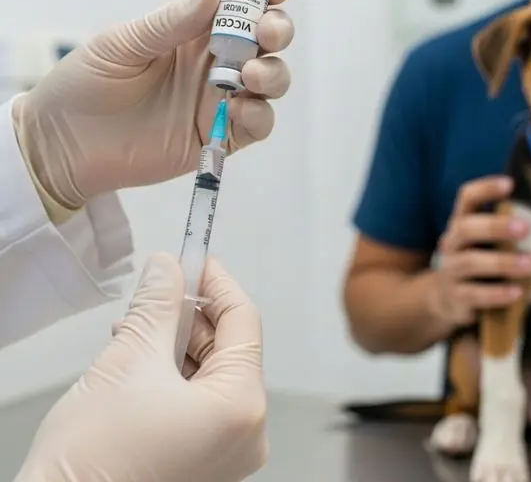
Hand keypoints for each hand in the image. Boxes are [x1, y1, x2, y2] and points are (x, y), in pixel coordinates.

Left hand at [12, 0, 293, 215]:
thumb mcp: (124, 44)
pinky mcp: (221, 135)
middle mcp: (214, 60)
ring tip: (249, 76)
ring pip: (272, 79)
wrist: (65, 145)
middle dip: (277, 29)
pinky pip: (257, 124)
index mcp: (192, 28)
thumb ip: (171, 23)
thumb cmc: (86, 84)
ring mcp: (220, 98)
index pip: (238, 0)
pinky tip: (240, 110)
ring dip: (273, 73)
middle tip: (266, 33)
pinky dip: (260, 115)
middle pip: (267, 37)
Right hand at [15, 253, 266, 481]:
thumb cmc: (94, 461)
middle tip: (160, 288)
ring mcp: (227, 450)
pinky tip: (140, 357)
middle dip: (190, 315)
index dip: (217, 284)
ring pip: (211, 373)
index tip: (195, 259)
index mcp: (242, 406)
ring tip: (137, 326)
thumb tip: (167, 270)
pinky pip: (200, 400)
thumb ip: (157, 305)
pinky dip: (173, 374)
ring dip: (175, 343)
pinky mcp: (204, 459)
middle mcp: (246, 432)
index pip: (243, 322)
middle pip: (228, 348)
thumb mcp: (129, 360)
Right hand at [430, 175, 530, 327]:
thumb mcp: (484, 242)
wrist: (445, 299)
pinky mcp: (455, 297)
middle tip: (525, 228)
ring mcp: (450, 270)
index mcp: (461, 222)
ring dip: (502, 262)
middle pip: (466, 228)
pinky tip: (517, 293)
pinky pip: (474, 294)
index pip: (467, 198)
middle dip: (495, 226)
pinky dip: (497, 293)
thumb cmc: (477, 262)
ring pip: (471, 262)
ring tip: (530, 264)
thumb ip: (505, 230)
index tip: (510, 184)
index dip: (485, 188)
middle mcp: (452, 243)